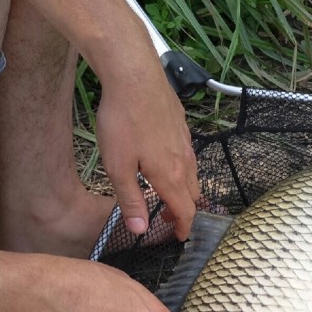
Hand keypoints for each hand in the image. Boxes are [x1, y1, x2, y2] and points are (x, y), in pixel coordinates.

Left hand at [95, 48, 200, 241]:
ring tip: (165, 191)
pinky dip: (181, 168)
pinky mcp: (181, 124)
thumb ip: (131, 200)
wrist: (133, 74)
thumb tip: (140, 230)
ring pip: (193, 175)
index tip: (179, 238)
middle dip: (183, 210)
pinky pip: (188, 155)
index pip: (186, 211)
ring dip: (183, 189)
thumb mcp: (118, 167)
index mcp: (171, 176)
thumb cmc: (123, 120)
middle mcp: (185, 161)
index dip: (183, 228)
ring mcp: (185, 141)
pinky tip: (164, 160)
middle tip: (166, 217)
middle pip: (193, 196)